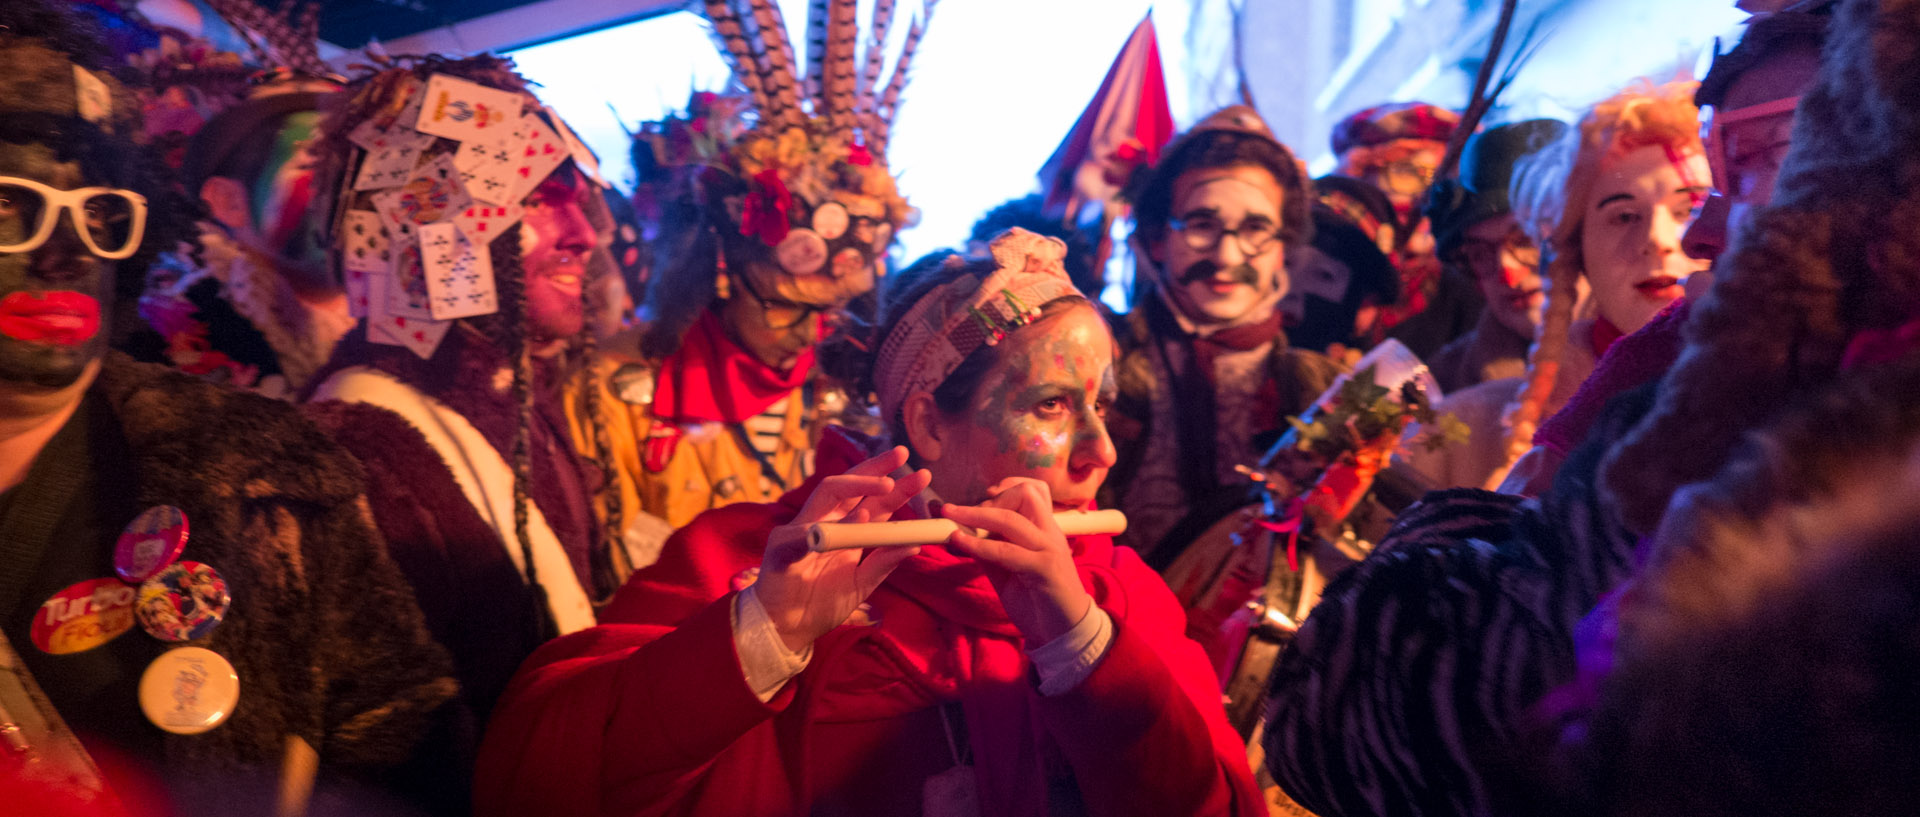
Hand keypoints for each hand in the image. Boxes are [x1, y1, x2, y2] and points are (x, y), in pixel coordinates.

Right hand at [755, 446, 930, 651]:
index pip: (872, 502)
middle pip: (850, 486)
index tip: (922, 476)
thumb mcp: (860, 584)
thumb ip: (883, 564)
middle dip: (876, 468)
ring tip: (886, 484)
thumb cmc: (820, 604)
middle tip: (902, 453)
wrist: (786, 630)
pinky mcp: (780, 550)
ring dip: (856, 485)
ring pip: (826, 495)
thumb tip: (915, 544)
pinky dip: (818, 530)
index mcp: (845, 532)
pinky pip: (799, 535)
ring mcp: (800, 532)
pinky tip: (844, 524)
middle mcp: (824, 523)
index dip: (896, 487)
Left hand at [938, 479, 1094, 646]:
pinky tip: (960, 543)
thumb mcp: (1009, 571)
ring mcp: (1049, 549)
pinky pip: (1006, 550)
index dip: (1007, 486)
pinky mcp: (1044, 569)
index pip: (1034, 490)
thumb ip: (991, 552)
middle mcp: (1050, 534)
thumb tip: (961, 534)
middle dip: (989, 500)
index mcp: (1045, 530)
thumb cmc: (1038, 600)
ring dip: (976, 515)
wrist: (1065, 632)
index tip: (984, 495)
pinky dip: (978, 545)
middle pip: (1025, 493)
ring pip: (1012, 518)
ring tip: (951, 517)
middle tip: (961, 514)